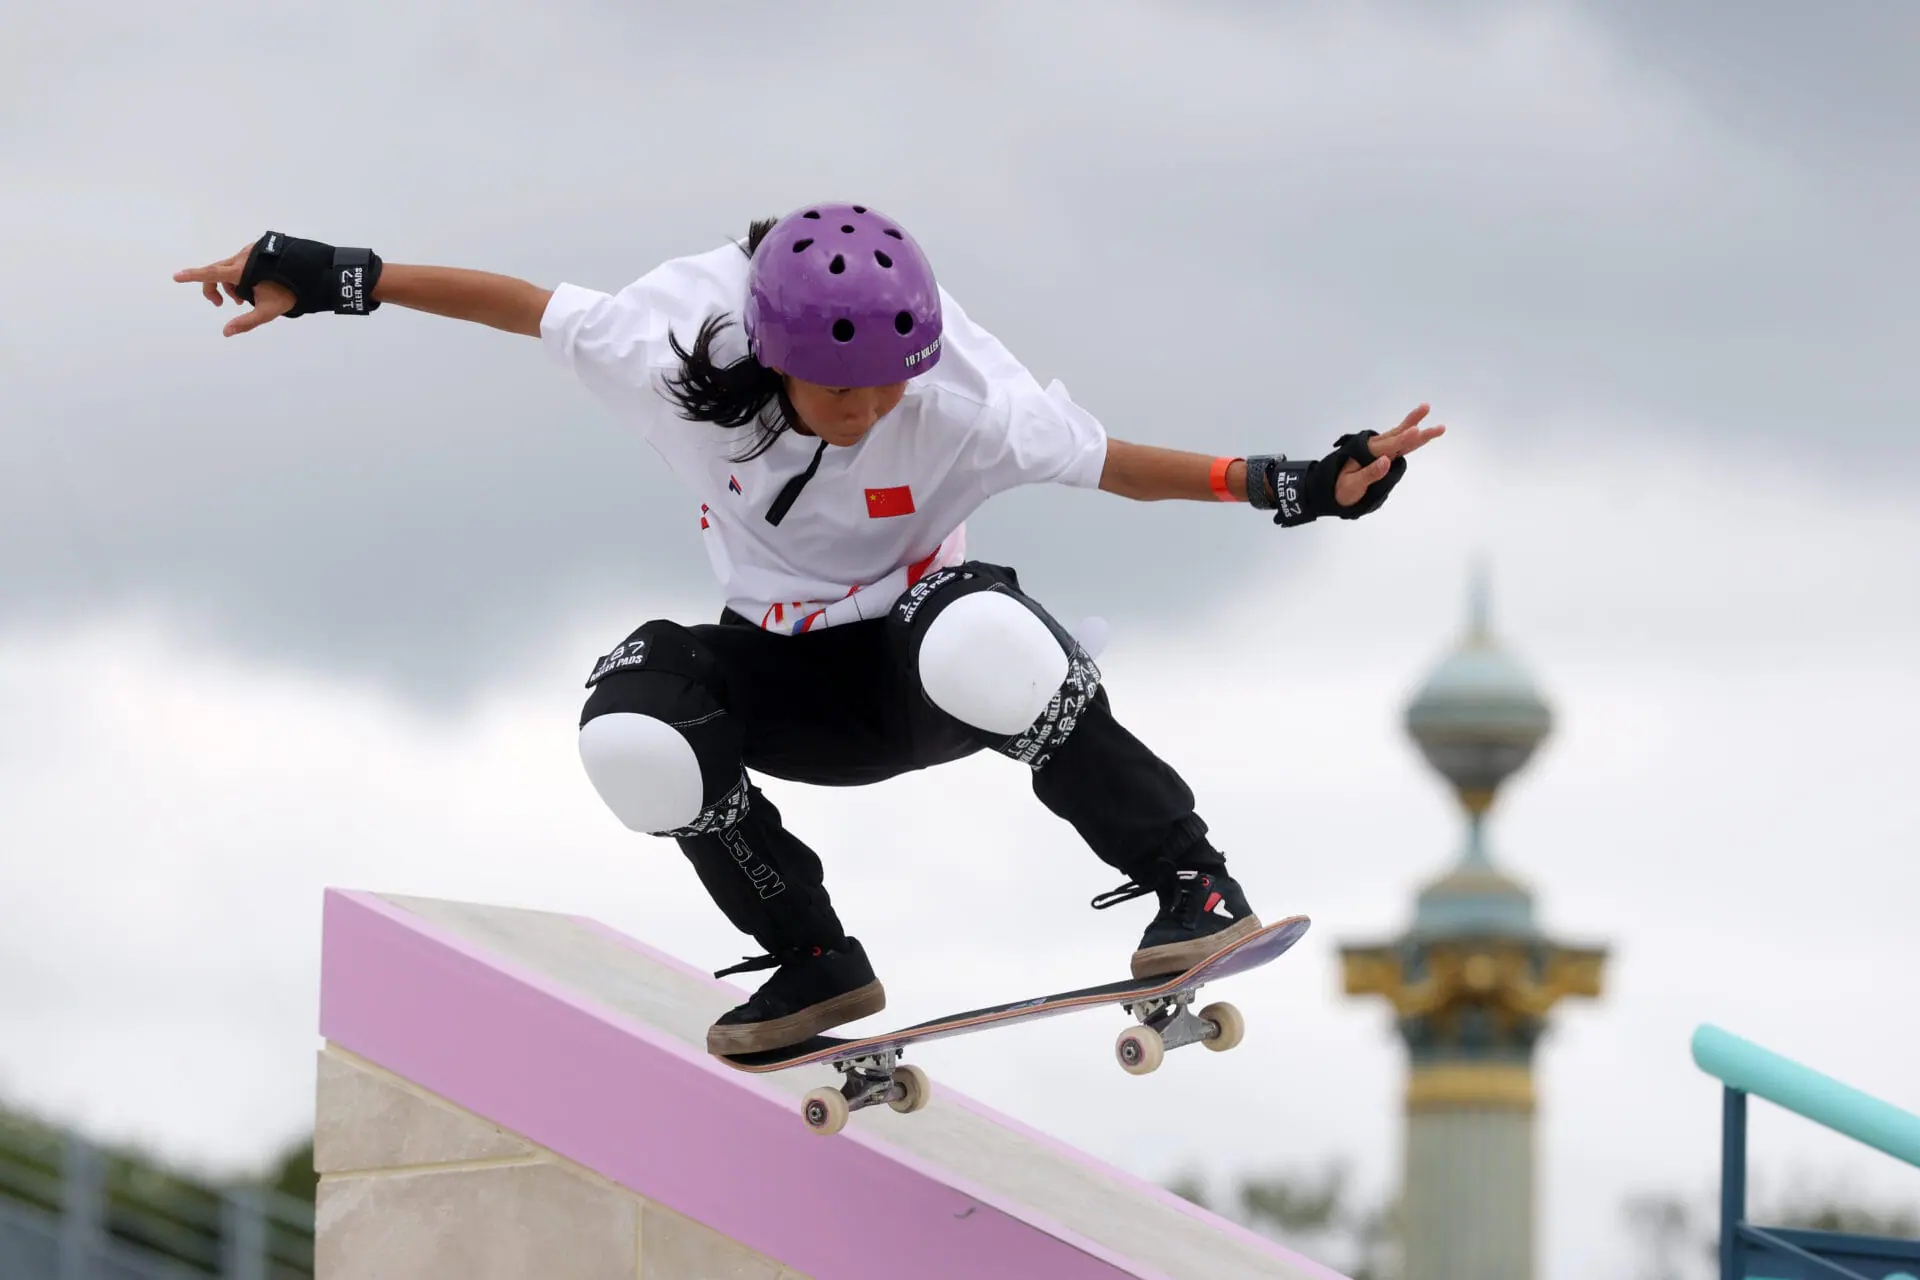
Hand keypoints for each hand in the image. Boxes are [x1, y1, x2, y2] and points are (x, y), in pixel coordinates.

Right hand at [173, 244, 292, 336]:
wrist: (313, 273)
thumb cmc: (290, 293)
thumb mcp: (268, 311)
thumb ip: (246, 322)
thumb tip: (226, 332)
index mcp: (242, 270)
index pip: (211, 273)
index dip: (193, 276)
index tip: (176, 276)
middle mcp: (243, 256)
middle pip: (217, 271)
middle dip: (215, 288)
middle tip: (219, 304)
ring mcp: (250, 250)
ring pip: (230, 268)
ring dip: (232, 284)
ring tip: (244, 299)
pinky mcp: (258, 249)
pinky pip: (242, 262)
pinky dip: (242, 275)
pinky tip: (255, 286)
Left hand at [1334, 404, 1445, 506]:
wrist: (1331, 492)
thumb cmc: (1341, 489)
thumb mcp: (1352, 485)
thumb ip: (1370, 474)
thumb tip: (1387, 461)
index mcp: (1367, 453)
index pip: (1390, 445)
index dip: (1403, 438)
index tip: (1416, 430)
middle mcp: (1375, 449)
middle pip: (1397, 434)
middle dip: (1413, 422)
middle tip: (1426, 406)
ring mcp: (1380, 452)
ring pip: (1400, 437)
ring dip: (1415, 428)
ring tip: (1432, 419)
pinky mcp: (1383, 457)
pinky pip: (1399, 446)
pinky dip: (1411, 439)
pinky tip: (1420, 434)